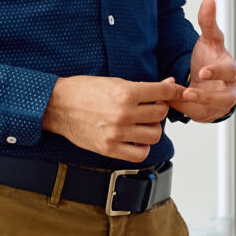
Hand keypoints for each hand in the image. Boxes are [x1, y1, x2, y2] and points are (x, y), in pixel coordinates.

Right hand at [42, 75, 182, 162]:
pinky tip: (135, 139)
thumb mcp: (115, 81)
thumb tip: (169, 83)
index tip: (178, 92)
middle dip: (159, 109)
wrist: (56, 105)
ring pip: (154, 135)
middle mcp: (123, 113)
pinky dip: (142, 147)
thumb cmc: (83, 91)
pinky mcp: (109, 148)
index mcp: (125, 92)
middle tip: (149, 108)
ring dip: (152, 129)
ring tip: (141, 124)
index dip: (174, 91)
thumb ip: (143, 87)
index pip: (163, 92)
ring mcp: (117, 133)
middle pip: (161, 114)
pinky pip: (140, 153)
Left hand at [169, 0, 235, 123]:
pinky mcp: (209, 115)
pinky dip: (184, 109)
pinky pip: (197, 115)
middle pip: (225, 97)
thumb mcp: (209, 40)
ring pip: (211, 110)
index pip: (229, 71)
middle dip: (207, 96)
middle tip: (188, 92)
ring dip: (194, 105)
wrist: (208, 80)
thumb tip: (208, 0)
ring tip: (179, 98)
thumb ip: (208, 22)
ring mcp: (221, 105)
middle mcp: (230, 90)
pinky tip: (171, 101)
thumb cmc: (211, 58)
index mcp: (232, 70)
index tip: (202, 72)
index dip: (217, 72)